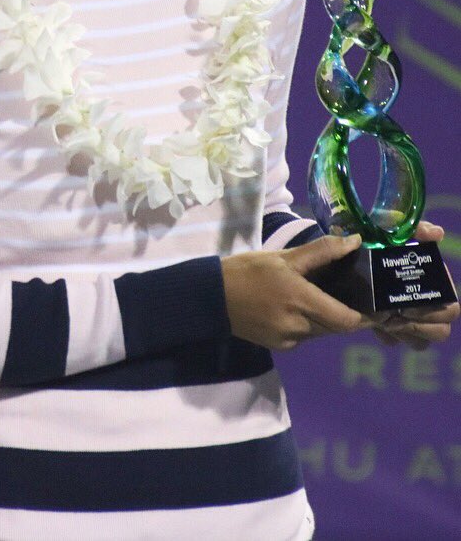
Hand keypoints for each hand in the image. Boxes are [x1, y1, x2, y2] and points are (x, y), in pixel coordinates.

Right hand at [222, 235, 372, 350]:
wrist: (210, 298)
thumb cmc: (246, 272)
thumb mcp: (282, 257)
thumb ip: (320, 251)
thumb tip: (354, 241)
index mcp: (301, 300)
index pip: (347, 320)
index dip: (365, 316)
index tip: (376, 306)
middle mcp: (299, 326)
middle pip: (336, 326)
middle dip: (343, 313)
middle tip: (345, 295)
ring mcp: (289, 339)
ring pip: (321, 331)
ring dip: (324, 317)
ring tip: (315, 297)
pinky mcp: (280, 346)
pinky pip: (304, 336)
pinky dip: (306, 324)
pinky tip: (292, 308)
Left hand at [372, 221, 459, 348]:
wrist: (344, 251)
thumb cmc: (375, 237)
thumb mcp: (391, 227)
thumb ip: (415, 227)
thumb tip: (437, 233)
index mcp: (433, 281)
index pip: (450, 305)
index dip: (434, 311)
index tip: (406, 307)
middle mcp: (427, 300)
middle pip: (442, 329)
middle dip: (420, 326)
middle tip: (394, 317)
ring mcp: (410, 315)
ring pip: (424, 340)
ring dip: (407, 334)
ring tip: (385, 323)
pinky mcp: (392, 324)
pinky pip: (399, 342)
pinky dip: (389, 336)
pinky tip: (375, 327)